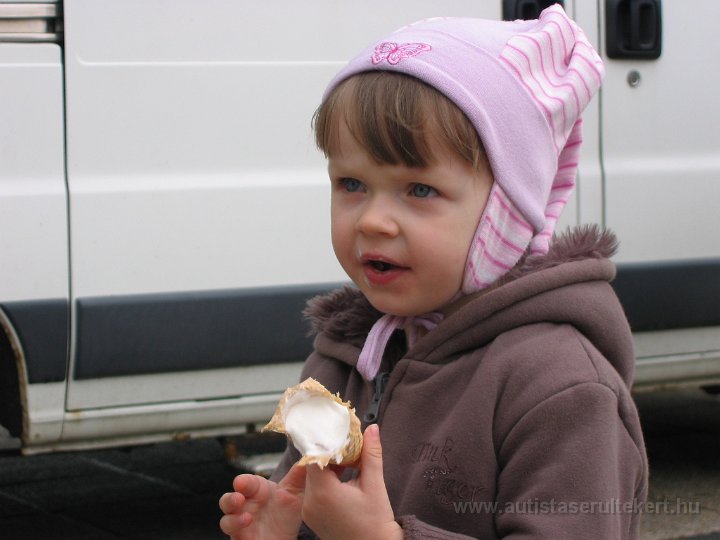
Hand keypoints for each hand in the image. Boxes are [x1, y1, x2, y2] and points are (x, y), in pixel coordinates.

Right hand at [218, 463, 305, 539]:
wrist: (286, 538)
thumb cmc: (286, 514)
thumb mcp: (295, 494)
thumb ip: (299, 476)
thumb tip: (307, 458)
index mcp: (257, 491)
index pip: (246, 483)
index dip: (243, 482)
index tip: (241, 482)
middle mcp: (246, 505)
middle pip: (229, 499)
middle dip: (231, 498)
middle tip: (238, 497)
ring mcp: (240, 522)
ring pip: (226, 519)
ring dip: (232, 519)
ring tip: (246, 518)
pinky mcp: (241, 537)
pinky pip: (232, 533)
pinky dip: (237, 528)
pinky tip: (248, 525)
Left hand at [302, 424, 402, 539]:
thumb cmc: (376, 523)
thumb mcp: (374, 485)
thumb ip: (371, 454)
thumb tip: (372, 429)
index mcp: (323, 493)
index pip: (315, 456)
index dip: (325, 443)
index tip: (337, 433)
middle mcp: (310, 502)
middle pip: (313, 466)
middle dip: (329, 454)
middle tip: (347, 445)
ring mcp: (309, 511)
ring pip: (313, 477)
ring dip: (328, 467)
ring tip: (348, 462)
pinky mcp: (312, 516)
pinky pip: (313, 490)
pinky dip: (326, 481)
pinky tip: (343, 478)